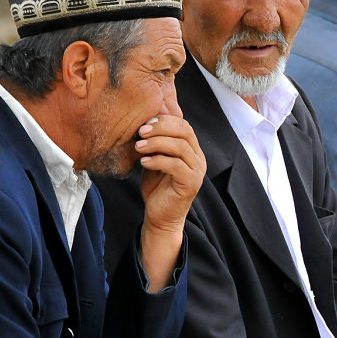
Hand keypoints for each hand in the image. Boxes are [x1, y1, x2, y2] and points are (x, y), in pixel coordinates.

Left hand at [136, 114, 205, 290]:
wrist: (160, 217)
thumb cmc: (157, 188)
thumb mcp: (155, 160)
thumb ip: (155, 144)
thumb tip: (142, 123)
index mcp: (192, 150)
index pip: (184, 125)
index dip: (164, 121)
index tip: (144, 123)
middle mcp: (198, 158)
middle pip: (185, 132)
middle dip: (161, 128)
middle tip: (140, 131)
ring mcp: (197, 171)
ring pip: (180, 147)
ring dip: (156, 143)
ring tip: (138, 147)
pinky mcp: (191, 183)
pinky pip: (176, 165)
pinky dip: (158, 160)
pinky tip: (143, 162)